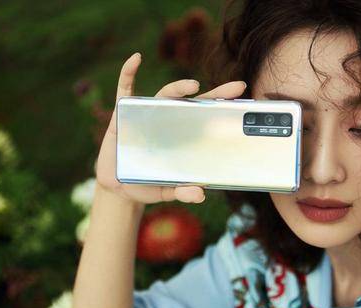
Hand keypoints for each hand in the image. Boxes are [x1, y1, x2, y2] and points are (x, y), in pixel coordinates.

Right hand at [95, 52, 246, 204]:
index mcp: (180, 134)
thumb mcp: (166, 191)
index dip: (222, 105)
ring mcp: (145, 114)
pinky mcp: (122, 113)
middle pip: (192, 102)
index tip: (242, 96)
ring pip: (164, 95)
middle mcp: (166, 120)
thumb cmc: (145, 185)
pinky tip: (136, 59)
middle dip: (213, 93)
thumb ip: (181, 192)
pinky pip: (124, 88)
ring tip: (192, 86)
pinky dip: (128, 72)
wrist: (118, 188)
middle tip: (235, 87)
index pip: (205, 116)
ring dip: (178, 88)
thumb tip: (199, 194)